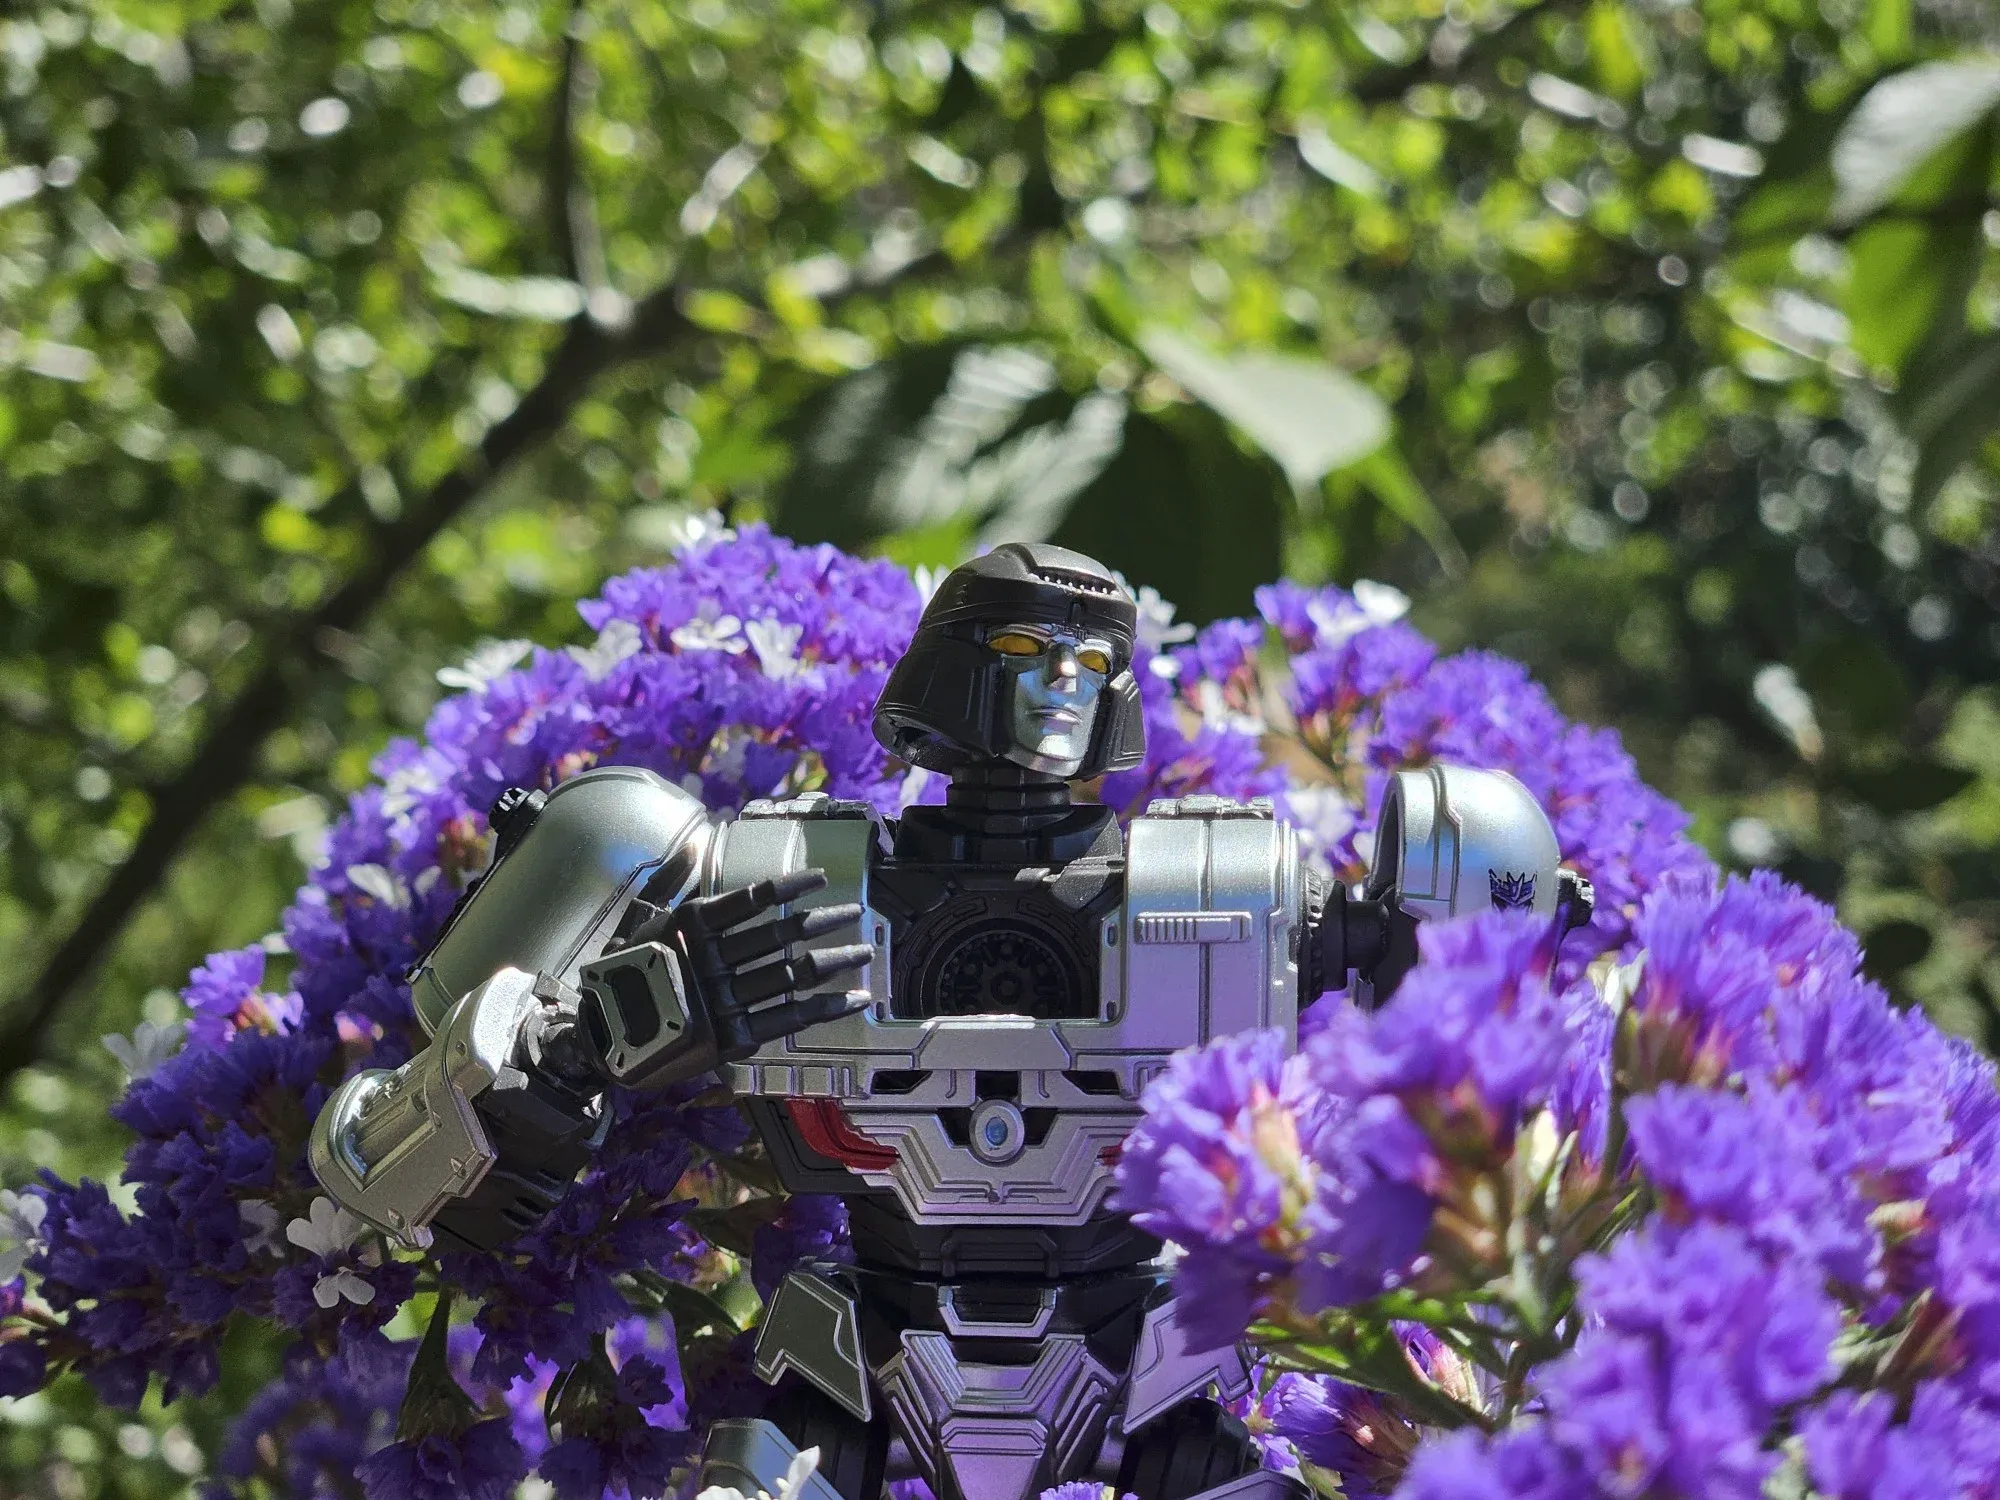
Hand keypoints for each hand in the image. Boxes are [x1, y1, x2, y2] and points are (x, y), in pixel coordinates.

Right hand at [581, 869, 872, 1086]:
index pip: (752, 899)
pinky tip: (853, 999)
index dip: (790, 886)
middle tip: (854, 911)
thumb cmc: (622, 970)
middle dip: (823, 922)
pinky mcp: (733, 1038)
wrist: (604, 1038)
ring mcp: (724, 1001)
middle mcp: (713, 961)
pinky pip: (789, 1019)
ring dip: (833, 962)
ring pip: (792, 976)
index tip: (821, 878)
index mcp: (692, 927)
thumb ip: (669, 879)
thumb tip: (696, 842)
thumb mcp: (639, 918)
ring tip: (863, 952)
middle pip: (780, 937)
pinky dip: (825, 1009)